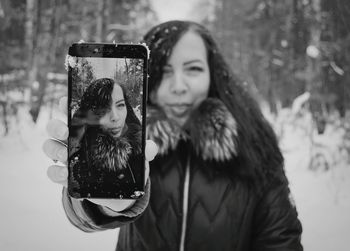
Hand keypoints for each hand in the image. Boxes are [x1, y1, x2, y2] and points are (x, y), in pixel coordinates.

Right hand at [42, 97, 157, 211]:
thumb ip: (144, 149)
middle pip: (56, 127)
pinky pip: (53, 172)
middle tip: (66, 131)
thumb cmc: (124, 161)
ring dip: (54, 149)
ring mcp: (69, 157)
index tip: (65, 101)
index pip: (75, 112)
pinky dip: (56, 172)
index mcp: (90, 128)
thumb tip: (151, 148)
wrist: (118, 187)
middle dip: (56, 126)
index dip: (66, 104)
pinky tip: (65, 174)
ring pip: (50, 147)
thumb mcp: (136, 154)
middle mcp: (75, 139)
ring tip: (65, 155)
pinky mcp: (67, 175)